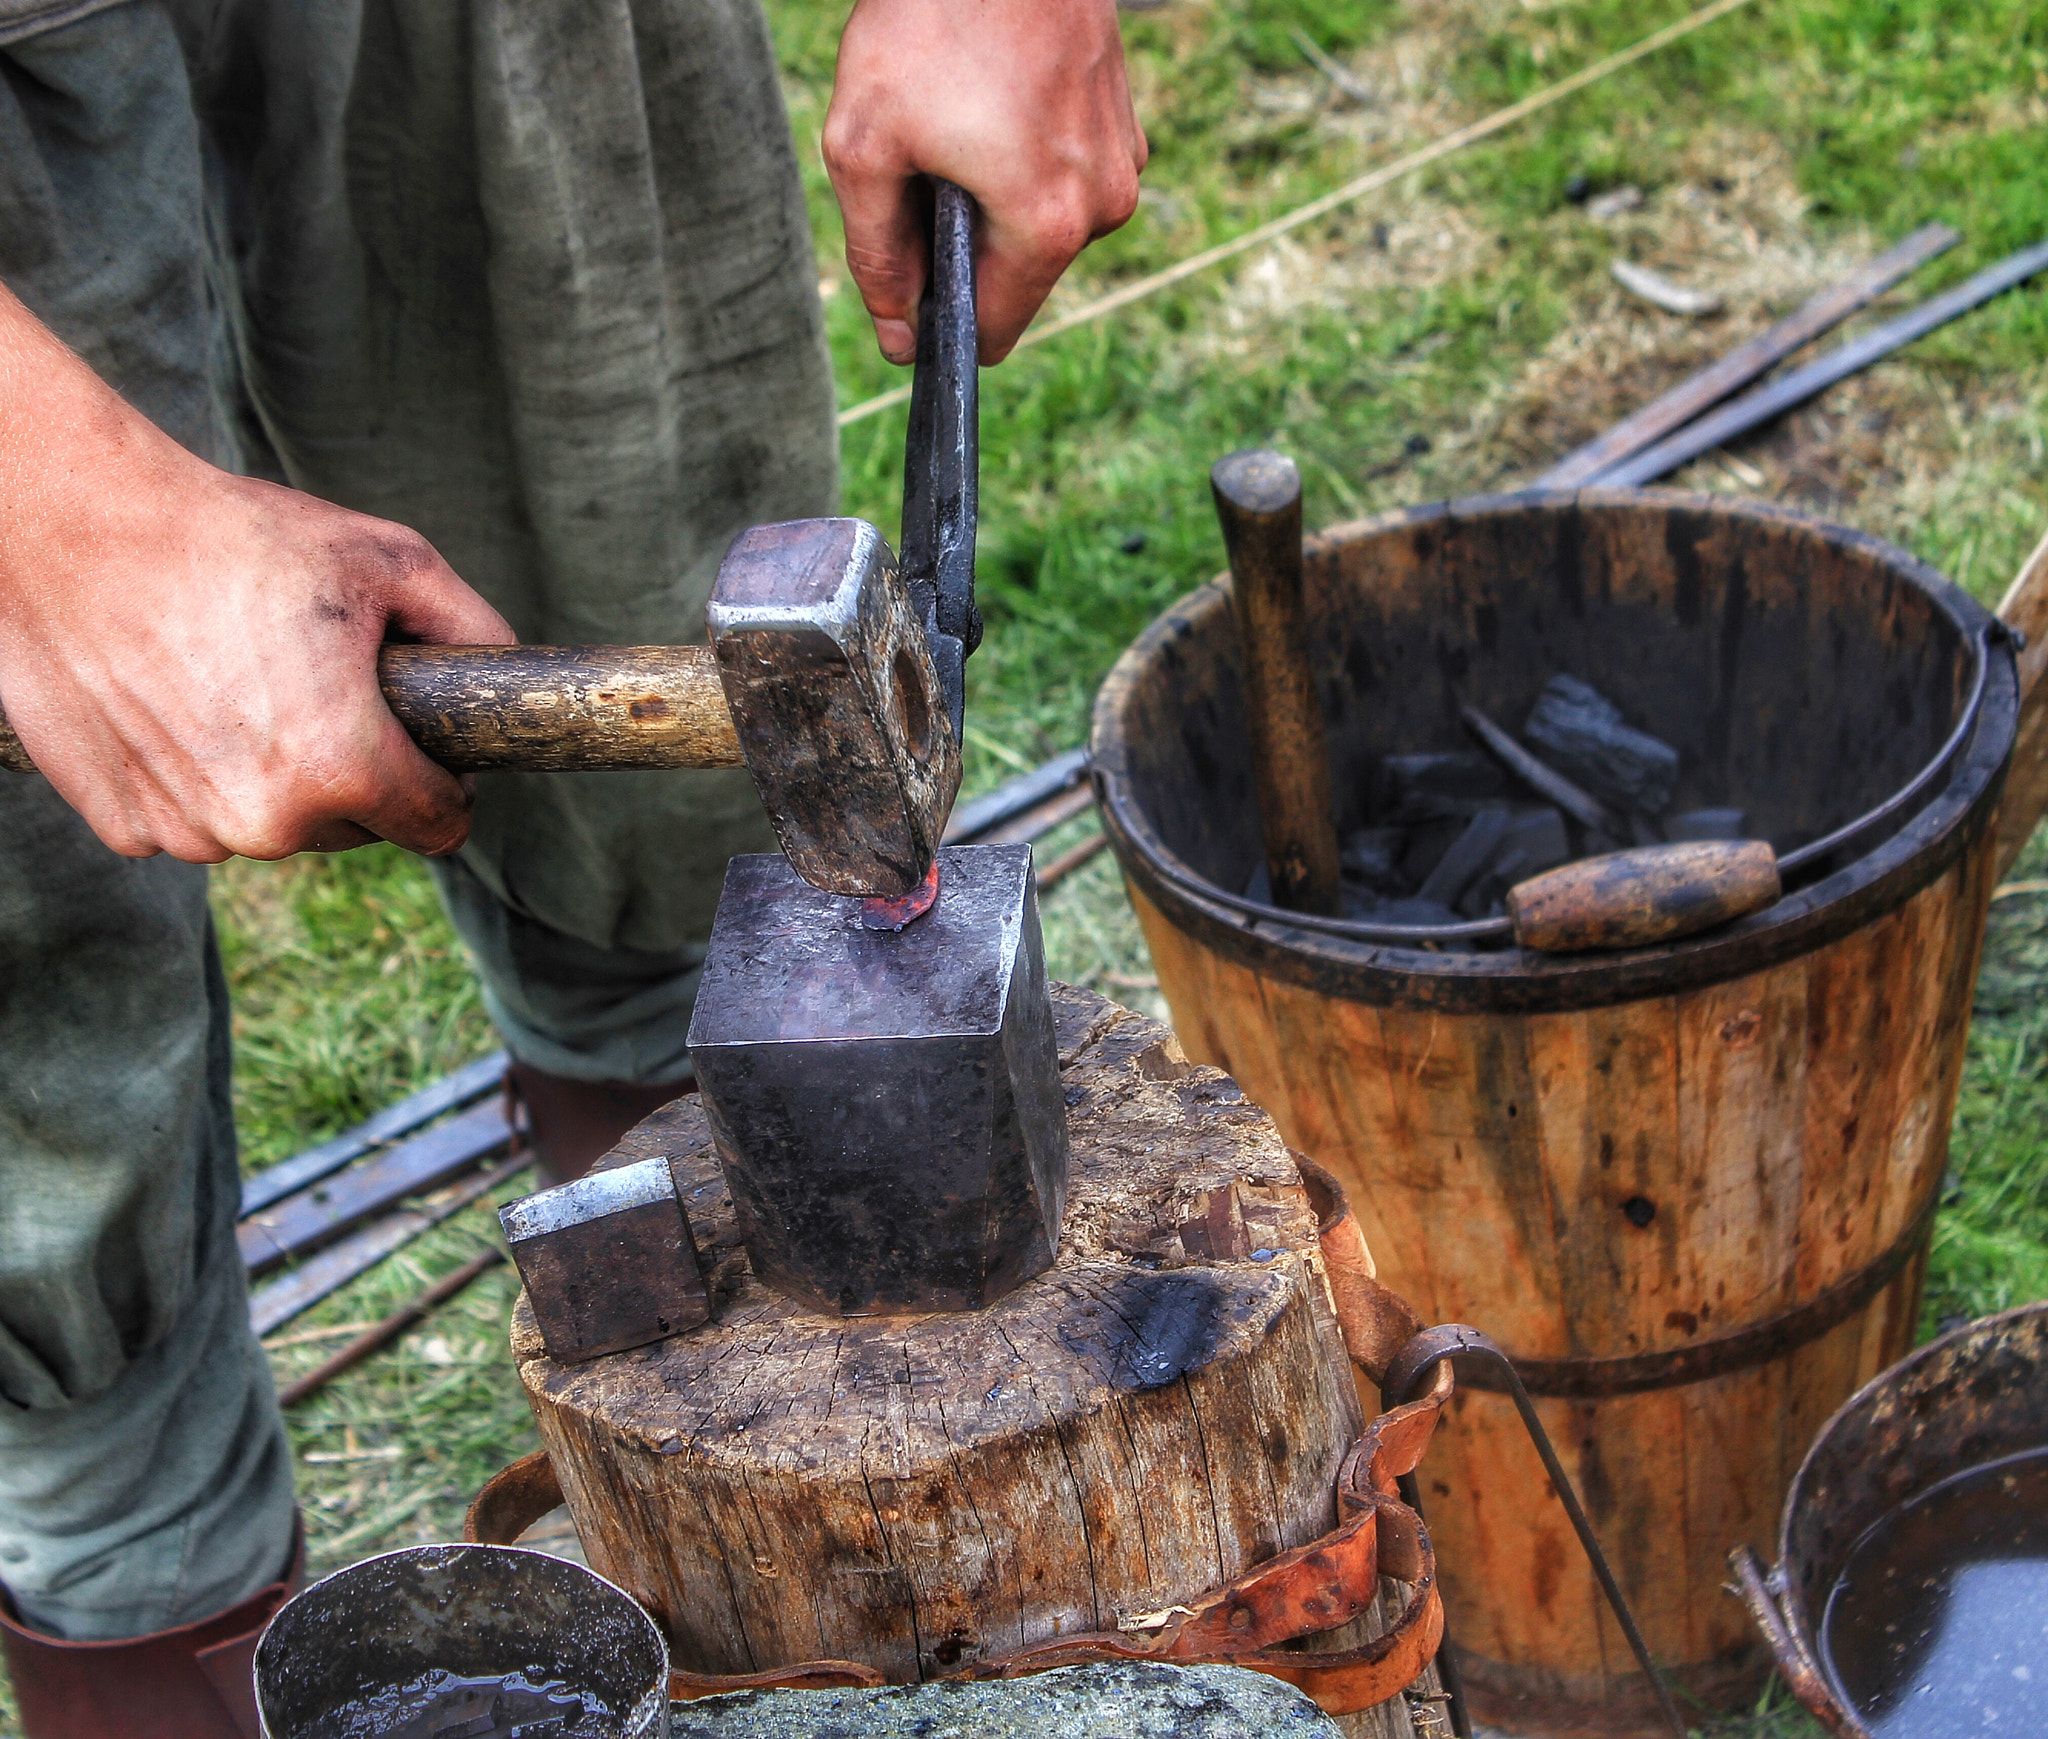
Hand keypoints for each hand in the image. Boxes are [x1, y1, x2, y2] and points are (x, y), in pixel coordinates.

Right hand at [0, 282, 514, 862]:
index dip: (447, 778)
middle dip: (360, 771)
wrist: (69, 525)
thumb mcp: (389, 562)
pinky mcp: (125, 826)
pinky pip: (201, 818)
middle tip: (321, 683)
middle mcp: (262, 823)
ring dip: (280, 776)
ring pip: (277, 827)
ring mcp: (187, 832)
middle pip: (359, 828)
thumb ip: (475, 628)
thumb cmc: (233, 536)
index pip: (441, 825)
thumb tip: (512, 677)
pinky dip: (204, 774)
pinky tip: (182, 700)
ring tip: (246, 680)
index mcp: (339, 769)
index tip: (428, 739)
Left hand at [822, 0, 1147, 364]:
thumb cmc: (926, 21)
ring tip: (957, 115)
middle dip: (963, 240)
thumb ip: (877, 256)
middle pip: (1016, 275)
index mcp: (1047, 226)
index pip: (994, 331)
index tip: (906, 275)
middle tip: (922, 159)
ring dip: (991, 194)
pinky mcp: (1124, 121)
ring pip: (1039, 222)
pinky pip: (1063, 172)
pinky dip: (1020, 155)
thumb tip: (900, 336)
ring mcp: (1122, 160)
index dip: (941, 318)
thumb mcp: (864, 148)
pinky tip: (988, 96)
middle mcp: (1103, 205)